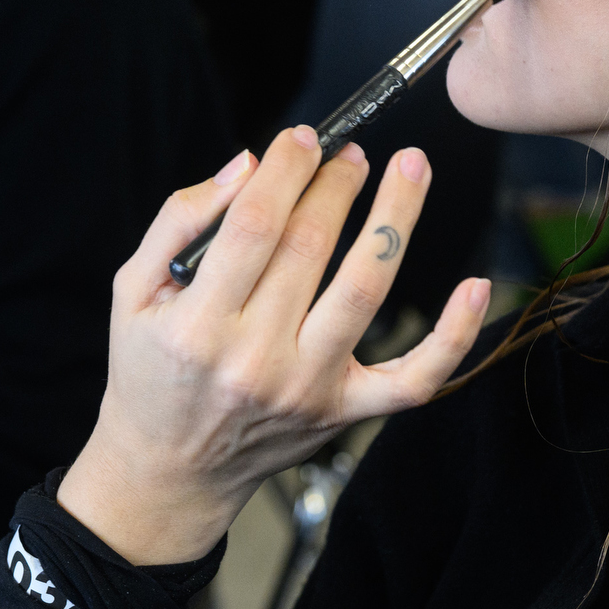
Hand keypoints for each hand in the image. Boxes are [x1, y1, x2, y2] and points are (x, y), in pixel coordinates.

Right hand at [58, 128, 492, 565]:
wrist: (168, 469)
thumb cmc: (151, 372)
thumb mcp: (132, 292)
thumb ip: (179, 220)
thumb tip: (246, 165)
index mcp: (198, 325)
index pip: (254, 224)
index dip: (286, 169)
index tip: (300, 139)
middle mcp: (255, 358)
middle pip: (311, 246)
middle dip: (336, 183)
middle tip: (348, 151)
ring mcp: (306, 387)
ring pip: (365, 289)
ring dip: (395, 218)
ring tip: (409, 168)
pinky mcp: (343, 411)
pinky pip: (413, 377)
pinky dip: (453, 334)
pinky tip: (475, 285)